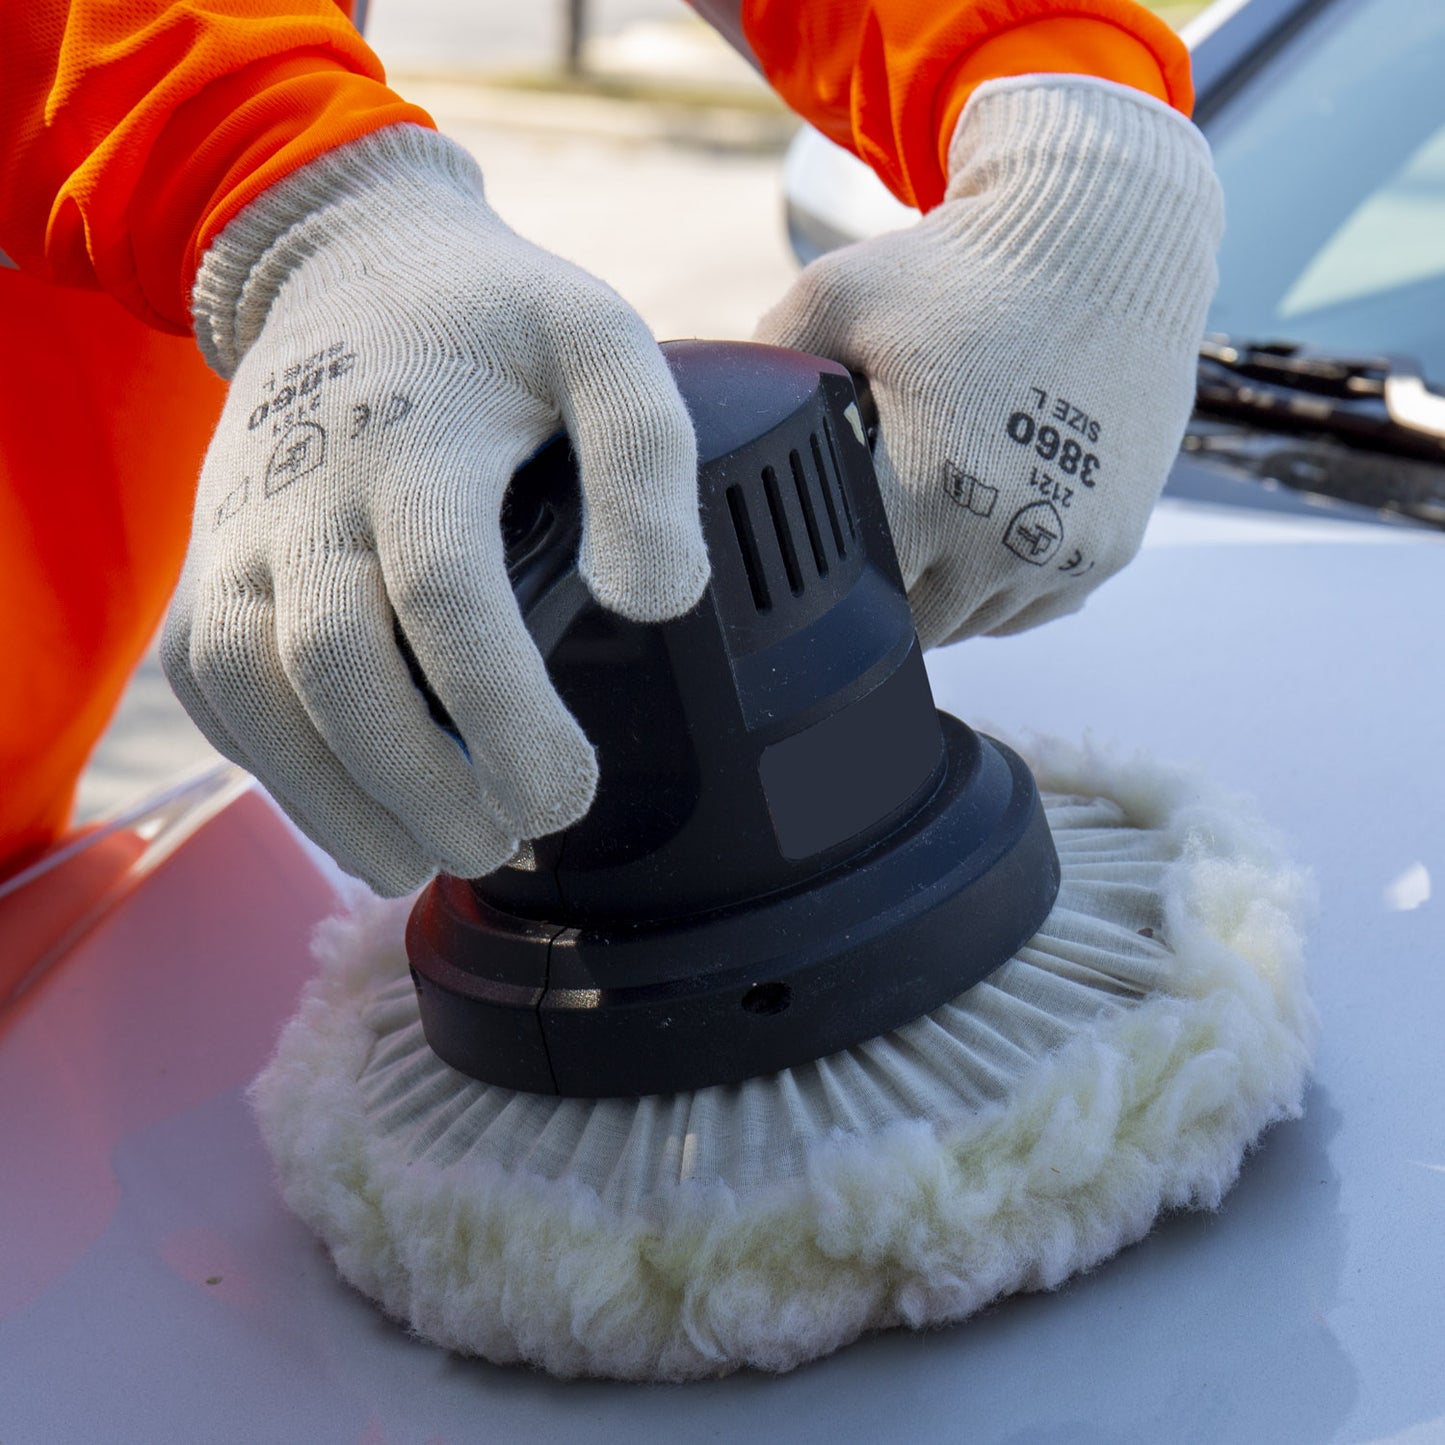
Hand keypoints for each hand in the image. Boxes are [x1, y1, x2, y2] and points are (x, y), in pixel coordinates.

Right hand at [165, 126, 707, 894]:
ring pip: (255, 695)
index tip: (566, 790)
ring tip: (417, 860)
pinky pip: (212, 687)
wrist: (348, 268)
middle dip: (422, 786)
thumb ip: (647, 456)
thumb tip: (655, 599)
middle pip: (340, 670)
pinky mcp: (206, 562)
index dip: (507, 721)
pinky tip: (346, 808)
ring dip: (334, 803)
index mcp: (415, 438)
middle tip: (504, 839)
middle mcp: (309, 493)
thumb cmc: (493, 322)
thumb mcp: (602, 343)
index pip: (448, 602)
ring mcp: (241, 530)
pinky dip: (272, 767)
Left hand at [757, 77, 1222, 645]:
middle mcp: (1004, 542)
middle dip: (882, 598)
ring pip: (976, 625)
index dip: (824, 586)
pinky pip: (1035, 608)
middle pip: (916, 630)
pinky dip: (1003, 587)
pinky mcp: (1111, 549)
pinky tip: (982, 535)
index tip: (812, 560)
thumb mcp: (836, 298)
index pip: (855, 603)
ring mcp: (1067, 554)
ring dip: (944, 597)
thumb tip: (707, 412)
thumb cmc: (964, 270)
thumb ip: (766, 366)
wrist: (1105, 239)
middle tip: (863, 545)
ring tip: (925, 533)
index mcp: (931, 496)